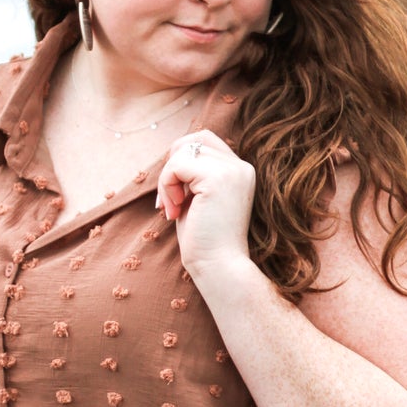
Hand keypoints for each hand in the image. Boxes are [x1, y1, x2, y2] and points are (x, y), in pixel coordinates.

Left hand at [156, 130, 256, 281]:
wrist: (219, 268)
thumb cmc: (204, 242)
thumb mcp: (197, 200)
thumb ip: (191, 176)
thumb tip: (172, 154)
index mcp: (240, 171)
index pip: (205, 141)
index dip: (182, 161)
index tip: (175, 196)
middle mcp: (240, 167)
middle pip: (193, 139)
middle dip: (173, 164)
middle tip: (169, 199)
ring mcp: (232, 170)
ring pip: (182, 151)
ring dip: (167, 180)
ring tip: (171, 209)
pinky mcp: (217, 178)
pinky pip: (177, 165)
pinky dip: (166, 186)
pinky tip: (173, 211)